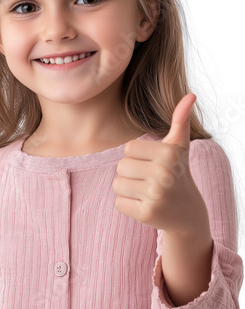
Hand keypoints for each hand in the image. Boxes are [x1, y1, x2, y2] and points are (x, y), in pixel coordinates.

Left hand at [113, 93, 207, 232]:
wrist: (188, 213)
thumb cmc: (178, 172)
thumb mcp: (179, 147)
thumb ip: (180, 120)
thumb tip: (190, 95)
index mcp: (168, 153)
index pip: (128, 149)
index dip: (137, 157)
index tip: (152, 164)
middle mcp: (164, 173)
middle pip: (121, 167)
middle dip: (131, 173)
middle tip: (150, 180)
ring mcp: (155, 195)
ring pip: (117, 184)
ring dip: (128, 189)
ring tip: (146, 192)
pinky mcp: (147, 213)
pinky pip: (119, 203)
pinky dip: (128, 205)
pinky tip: (145, 205)